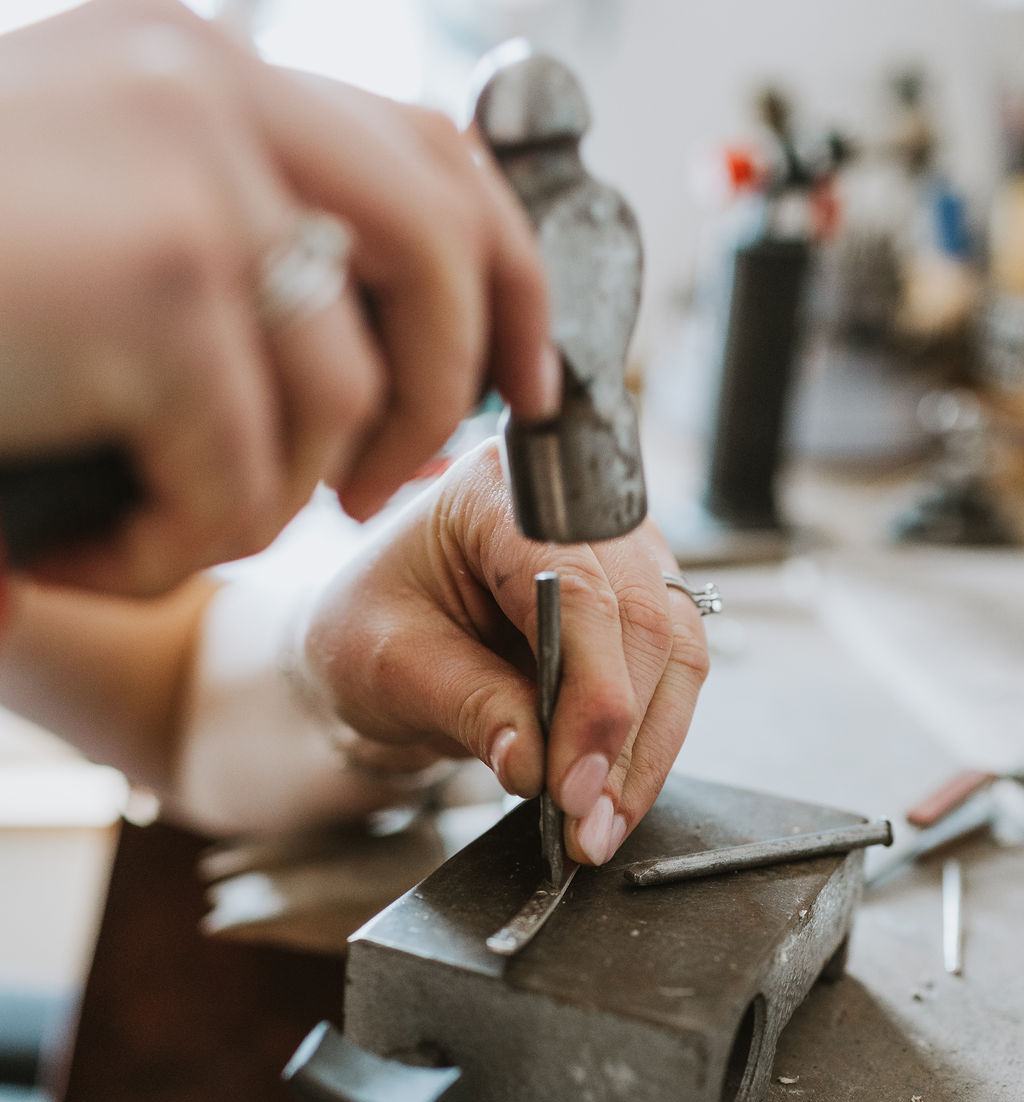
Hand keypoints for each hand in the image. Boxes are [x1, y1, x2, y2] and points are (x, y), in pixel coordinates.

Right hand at [0, 0, 555, 595]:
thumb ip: (224, 260)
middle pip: (440, 242)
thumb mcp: (86, 242)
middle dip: (439, 397)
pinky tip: (76, 545)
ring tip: (142, 526)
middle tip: (372, 492)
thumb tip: (366, 371)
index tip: (525, 379)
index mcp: (195, 73)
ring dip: (251, 505)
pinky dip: (165, 551)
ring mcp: (184, 174)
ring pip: (337, 395)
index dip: (506, 274)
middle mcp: (205, 88)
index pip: (426, 152)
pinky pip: (240, 476)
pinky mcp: (154, 282)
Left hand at [303, 443, 709, 864]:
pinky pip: (671, 677)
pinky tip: (611, 802)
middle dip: (623, 738)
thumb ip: (468, 705)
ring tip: (599, 829)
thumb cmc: (372, 628)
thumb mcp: (391, 666)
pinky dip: (646, 747)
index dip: (590, 694)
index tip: (571, 784)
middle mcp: (580, 509)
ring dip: (645, 753)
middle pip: (644, 620)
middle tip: (587, 825)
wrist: (382, 636)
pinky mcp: (641, 604)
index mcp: (500, 493)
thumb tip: (536, 765)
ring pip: (676, 652)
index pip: (577, 590)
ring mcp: (622, 553)